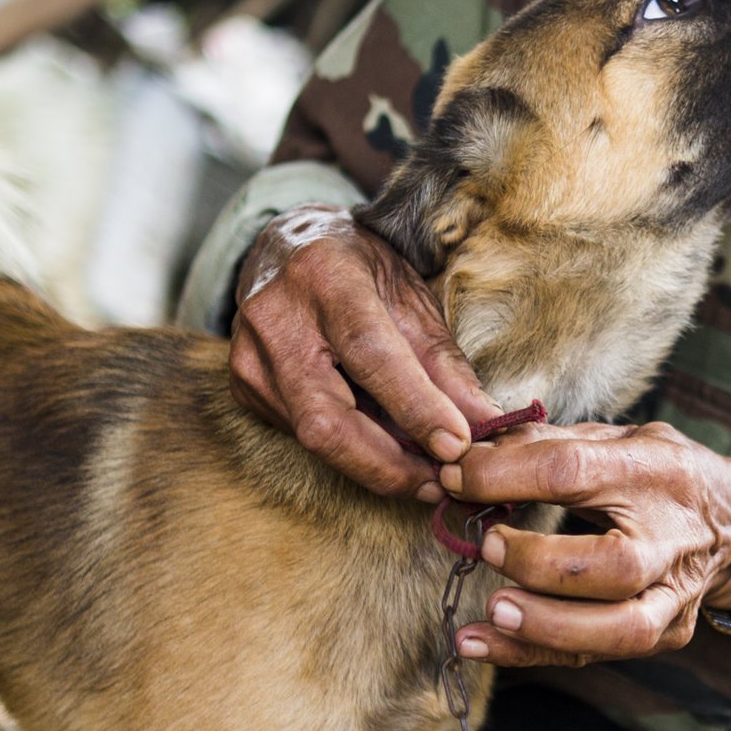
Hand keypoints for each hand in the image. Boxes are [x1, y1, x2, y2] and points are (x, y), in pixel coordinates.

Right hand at [228, 205, 504, 498]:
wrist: (287, 247)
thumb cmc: (359, 268)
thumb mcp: (410, 295)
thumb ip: (444, 362)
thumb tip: (484, 421)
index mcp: (325, 277)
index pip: (369, 354)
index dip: (414, 406)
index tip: (457, 445)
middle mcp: (276, 320)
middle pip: (327, 419)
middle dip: (389, 465)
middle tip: (441, 483)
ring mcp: (252, 359)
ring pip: (315, 438)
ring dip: (376, 464)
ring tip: (423, 470)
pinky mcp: (246, 389)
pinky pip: (303, 436)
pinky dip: (351, 450)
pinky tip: (382, 445)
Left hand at [441, 422, 730, 666]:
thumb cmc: (662, 475)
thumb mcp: (618, 438)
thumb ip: (549, 444)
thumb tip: (468, 452)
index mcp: (655, 470)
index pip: (575, 471)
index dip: (507, 475)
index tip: (457, 477)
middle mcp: (672, 537)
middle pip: (614, 565)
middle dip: (541, 564)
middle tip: (490, 548)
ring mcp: (675, 594)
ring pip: (619, 628)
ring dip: (545, 626)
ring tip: (490, 613)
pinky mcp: (668, 633)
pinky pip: (597, 656)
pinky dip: (534, 655)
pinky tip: (482, 645)